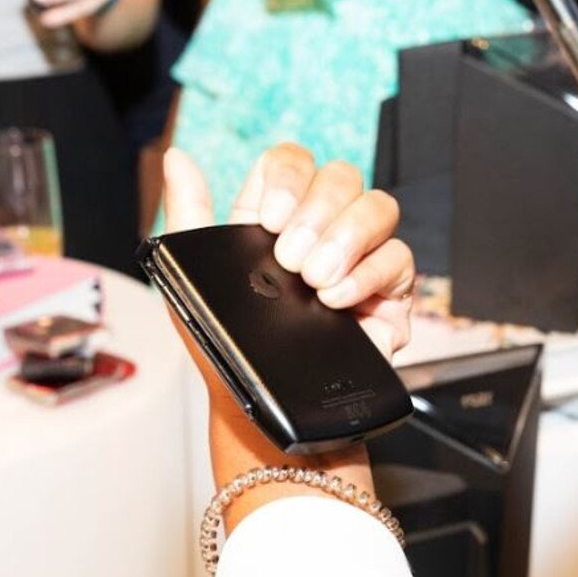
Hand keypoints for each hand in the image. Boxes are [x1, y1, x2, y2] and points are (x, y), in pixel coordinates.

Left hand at [161, 144, 413, 529]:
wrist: (264, 419)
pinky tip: (339, 302)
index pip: (292, 163)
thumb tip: (177, 157)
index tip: (270, 220)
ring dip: (347, 238)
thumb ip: (187, 215)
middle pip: (342, 177)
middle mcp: (322, 232)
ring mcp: (360, 259)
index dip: (287, 178)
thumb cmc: (227, 356)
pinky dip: (369, 275)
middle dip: (317, 214)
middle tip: (291, 262)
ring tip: (317, 282)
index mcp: (276, 221)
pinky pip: (400, 257)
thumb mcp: (191, 284)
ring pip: (379, 206)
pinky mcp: (391, 293)